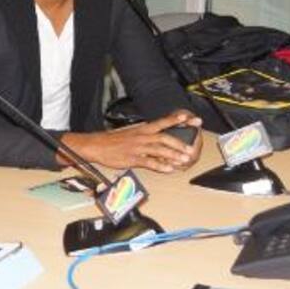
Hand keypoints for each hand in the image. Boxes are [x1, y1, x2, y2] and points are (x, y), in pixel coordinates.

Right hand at [59, 111, 202, 172]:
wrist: (96, 145)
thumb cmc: (114, 140)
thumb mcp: (132, 134)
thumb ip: (147, 137)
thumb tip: (163, 144)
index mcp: (142, 129)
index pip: (163, 122)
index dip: (178, 120)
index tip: (192, 119)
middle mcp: (142, 136)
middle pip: (164, 137)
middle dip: (179, 143)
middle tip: (191, 149)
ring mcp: (137, 147)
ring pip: (158, 149)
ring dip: (173, 155)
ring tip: (184, 161)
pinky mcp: (132, 158)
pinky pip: (148, 162)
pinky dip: (160, 165)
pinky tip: (168, 169)